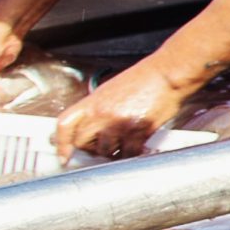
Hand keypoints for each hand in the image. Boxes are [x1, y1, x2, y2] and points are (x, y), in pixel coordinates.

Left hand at [54, 59, 192, 160]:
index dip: (61, 143)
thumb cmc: (145, 79)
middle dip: (91, 149)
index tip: (64, 155)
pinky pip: (129, 152)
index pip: (65, 125)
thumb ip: (99, 109)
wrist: (168, 74)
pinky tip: (138, 146)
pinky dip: (133, 153)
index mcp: (93, 101)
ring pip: (106, 151)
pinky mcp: (138, 130)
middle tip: (102, 148)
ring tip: (124, 144)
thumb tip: (93, 127)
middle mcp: (102, 112)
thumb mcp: (112, 90)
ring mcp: (119, 123)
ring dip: (114, 152)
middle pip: (82, 143)